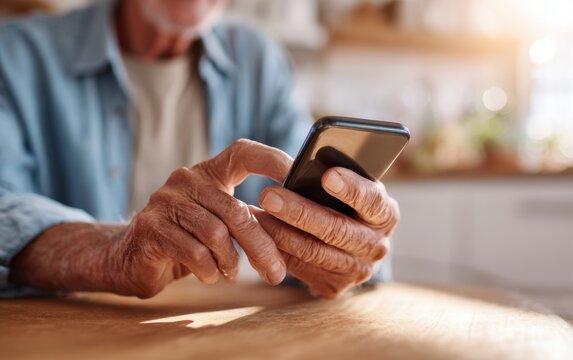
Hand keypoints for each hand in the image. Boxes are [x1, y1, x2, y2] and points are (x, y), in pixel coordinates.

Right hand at [10, 139, 293, 297]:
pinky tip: (210, 275)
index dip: (273, 160)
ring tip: (231, 273)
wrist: (130, 256)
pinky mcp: (150, 227)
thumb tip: (296, 223)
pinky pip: (194, 252)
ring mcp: (165, 201)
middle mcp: (186, 179)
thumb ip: (247, 217)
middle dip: (261, 247)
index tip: (299, 175)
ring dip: (231, 262)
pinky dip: (209, 270)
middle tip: (276, 273)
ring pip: (216, 234)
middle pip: (236, 211)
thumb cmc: (186, 240)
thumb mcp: (218, 223)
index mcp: (208, 172)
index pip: (243, 153)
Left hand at [253, 167, 398, 298]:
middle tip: (268, 195)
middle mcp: (377, 246)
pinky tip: (257, 235)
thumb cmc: (345, 203)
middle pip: (335, 229)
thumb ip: (336, 178)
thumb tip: (305, 167)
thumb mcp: (350, 186)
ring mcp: (358, 270)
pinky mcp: (336, 287)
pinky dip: (277, 251)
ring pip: (313, 251)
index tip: (327, 176)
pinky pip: (301, 268)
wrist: (350, 244)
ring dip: (279, 233)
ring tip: (254, 214)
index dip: (351, 188)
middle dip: (299, 211)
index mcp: (385, 213)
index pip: (372, 200)